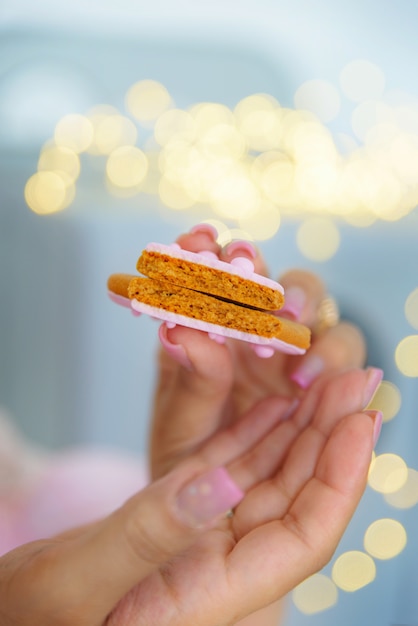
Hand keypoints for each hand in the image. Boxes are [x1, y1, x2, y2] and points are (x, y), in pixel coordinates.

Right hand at [0, 369, 380, 625]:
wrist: (10, 615)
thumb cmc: (30, 619)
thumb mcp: (79, 582)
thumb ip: (150, 536)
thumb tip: (220, 487)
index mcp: (208, 596)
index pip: (303, 538)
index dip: (339, 478)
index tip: (360, 421)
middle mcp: (218, 565)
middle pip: (295, 496)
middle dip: (331, 437)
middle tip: (354, 379)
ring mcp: (201, 535)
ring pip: (268, 476)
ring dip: (300, 426)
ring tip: (325, 376)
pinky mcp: (179, 513)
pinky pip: (230, 468)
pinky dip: (255, 433)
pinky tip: (275, 401)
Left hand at [150, 224, 368, 479]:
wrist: (225, 506)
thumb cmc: (192, 459)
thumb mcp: (180, 426)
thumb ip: (187, 381)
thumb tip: (178, 327)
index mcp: (212, 332)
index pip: (213, 277)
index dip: (206, 251)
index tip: (197, 240)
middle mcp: (257, 332)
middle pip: (272, 277)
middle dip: (260, 268)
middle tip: (246, 268)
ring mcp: (297, 350)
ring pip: (317, 306)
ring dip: (303, 308)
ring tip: (283, 327)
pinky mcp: (329, 376)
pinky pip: (345, 351)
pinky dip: (332, 356)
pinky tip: (306, 380)